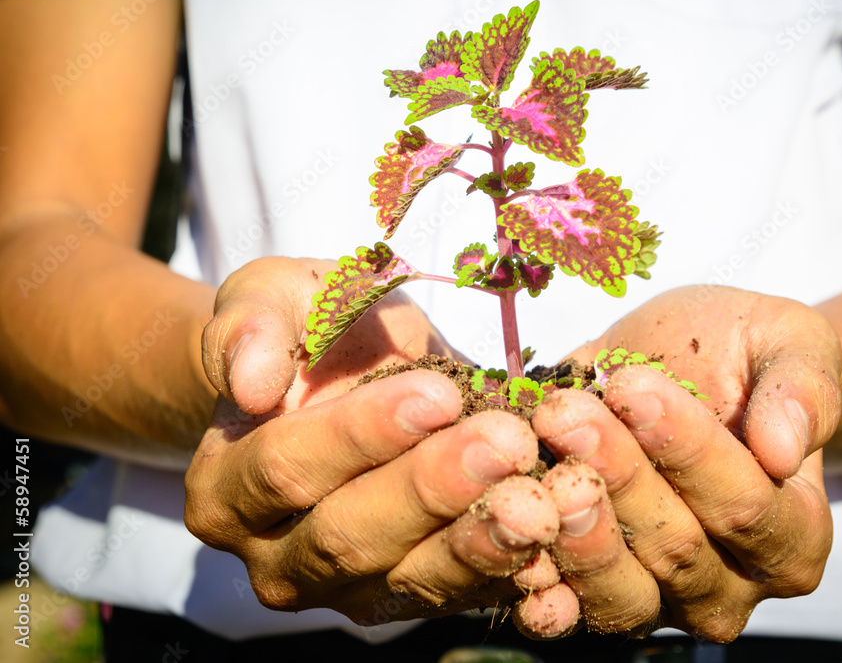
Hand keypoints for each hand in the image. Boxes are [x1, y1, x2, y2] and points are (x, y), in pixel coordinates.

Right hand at [185, 257, 560, 622]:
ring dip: (483, 543)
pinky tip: (559, 545)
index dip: (361, 435)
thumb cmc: (305, 332)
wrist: (344, 376)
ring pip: (413, 580)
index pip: (289, 469)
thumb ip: (248, 329)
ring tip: (542, 501)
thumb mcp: (269, 300)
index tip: (436, 393)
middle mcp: (276, 558)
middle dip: (434, 490)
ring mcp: (346, 590)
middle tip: (506, 443)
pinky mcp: (412, 597)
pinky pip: (463, 596)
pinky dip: (515, 574)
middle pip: (352, 536)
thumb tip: (250, 384)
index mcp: (227, 489)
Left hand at [529, 285, 840, 640]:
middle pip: (675, 546)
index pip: (744, 504)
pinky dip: (535, 578)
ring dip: (571, 530)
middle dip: (615, 475)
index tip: (634, 385)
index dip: (687, 449)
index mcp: (795, 533)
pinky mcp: (596, 597)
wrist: (688, 369)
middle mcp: (733, 585)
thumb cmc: (742, 353)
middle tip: (563, 411)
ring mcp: (663, 602)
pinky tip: (503, 532)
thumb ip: (802, 389)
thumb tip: (786, 449)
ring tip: (533, 465)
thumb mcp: (787, 342)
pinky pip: (566, 606)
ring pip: (619, 588)